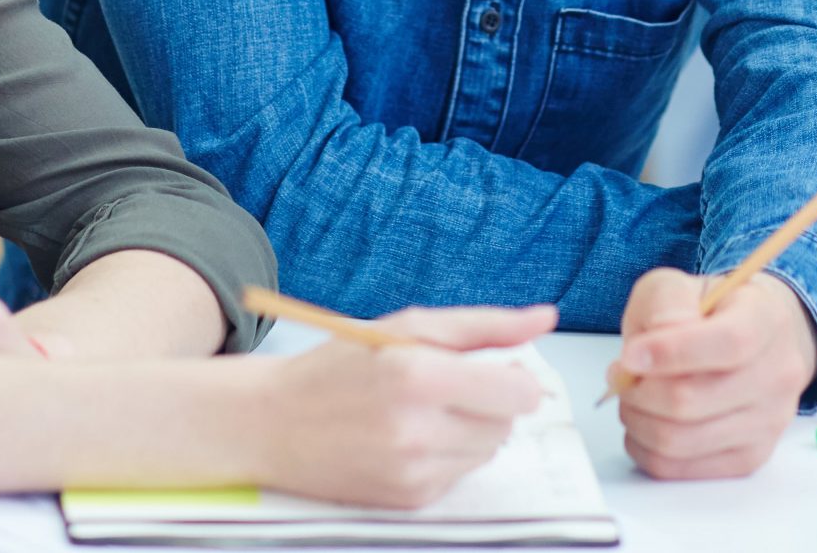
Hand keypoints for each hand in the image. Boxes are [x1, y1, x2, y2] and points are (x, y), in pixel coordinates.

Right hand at [256, 305, 556, 508]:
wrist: (272, 423)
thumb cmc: (340, 366)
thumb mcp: (407, 327)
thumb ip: (484, 325)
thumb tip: (544, 317)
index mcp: (419, 375)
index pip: (518, 393)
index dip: (515, 379)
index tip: (496, 370)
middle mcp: (418, 430)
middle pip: (507, 424)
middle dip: (490, 403)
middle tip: (446, 387)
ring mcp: (413, 471)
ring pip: (487, 451)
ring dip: (471, 430)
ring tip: (424, 412)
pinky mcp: (409, 500)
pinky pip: (460, 475)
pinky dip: (447, 455)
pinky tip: (409, 439)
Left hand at [608, 268, 816, 480]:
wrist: (754, 343)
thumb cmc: (710, 313)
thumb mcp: (681, 286)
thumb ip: (664, 304)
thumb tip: (647, 350)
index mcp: (766, 321)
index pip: (729, 343)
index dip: (672, 352)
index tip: (630, 354)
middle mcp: (778, 375)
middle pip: (691, 400)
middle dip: (639, 391)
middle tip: (621, 376)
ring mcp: (768, 423)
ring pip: (680, 441)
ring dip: (638, 420)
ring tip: (633, 398)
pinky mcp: (748, 458)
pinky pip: (681, 469)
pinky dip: (646, 448)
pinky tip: (646, 422)